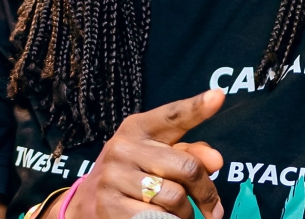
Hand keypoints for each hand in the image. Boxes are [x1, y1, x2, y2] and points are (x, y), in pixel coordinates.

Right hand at [62, 89, 225, 218]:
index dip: (196, 107)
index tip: (217, 96)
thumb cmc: (133, 175)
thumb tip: (216, 160)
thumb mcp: (157, 156)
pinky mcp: (109, 206)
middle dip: (206, 192)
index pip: (172, 116)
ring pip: (175, 197)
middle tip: (213, 209)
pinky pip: (158, 217)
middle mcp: (123, 147)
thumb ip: (189, 153)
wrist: (87, 202)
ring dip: (186, 213)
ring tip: (181, 215)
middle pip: (187, 167)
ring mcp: (114, 176)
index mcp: (138, 128)